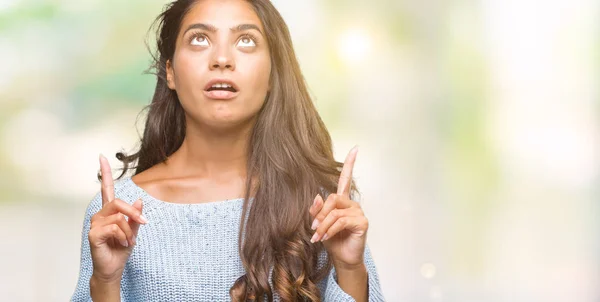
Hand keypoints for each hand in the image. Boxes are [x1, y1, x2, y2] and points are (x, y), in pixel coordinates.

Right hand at [88, 154, 147, 282]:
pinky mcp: (93, 233)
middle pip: (118, 203)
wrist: (113, 267)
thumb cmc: (121, 249)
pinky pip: (115, 227)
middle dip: (134, 214)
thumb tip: (139, 201)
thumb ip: (135, 216)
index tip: (102, 156)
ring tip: (129, 241)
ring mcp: (95, 224)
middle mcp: (100, 215)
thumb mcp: (134, 231)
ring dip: (129, 231)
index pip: (107, 188)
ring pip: (119, 218)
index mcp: (110, 211)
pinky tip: (123, 243)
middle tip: (143, 223)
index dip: (105, 172)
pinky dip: (124, 236)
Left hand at [309, 146, 367, 269]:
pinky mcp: (362, 222)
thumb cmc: (332, 241)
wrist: (342, 258)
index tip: (355, 148)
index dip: (350, 163)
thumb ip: (316, 211)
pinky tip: (326, 237)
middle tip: (313, 229)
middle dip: (320, 215)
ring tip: (317, 237)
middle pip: (332, 198)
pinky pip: (340, 221)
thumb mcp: (319, 224)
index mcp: (342, 201)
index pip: (346, 178)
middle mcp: (351, 204)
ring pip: (334, 212)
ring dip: (322, 225)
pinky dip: (330, 230)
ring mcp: (358, 212)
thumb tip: (317, 197)